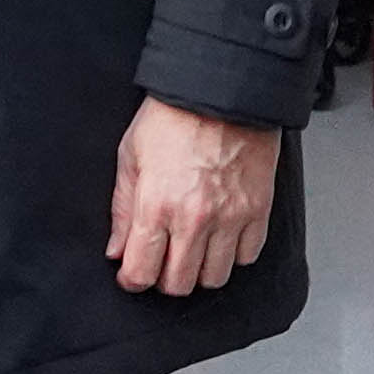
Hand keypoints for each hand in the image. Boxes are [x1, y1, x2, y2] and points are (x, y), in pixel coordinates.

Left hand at [107, 99, 281, 296]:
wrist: (222, 89)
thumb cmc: (173, 116)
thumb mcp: (131, 156)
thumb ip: (121, 209)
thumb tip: (117, 250)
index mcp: (156, 205)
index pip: (141, 272)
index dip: (132, 280)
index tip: (132, 275)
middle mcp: (193, 218)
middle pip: (178, 284)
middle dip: (163, 279)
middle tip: (161, 261)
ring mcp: (229, 217)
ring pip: (214, 278)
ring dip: (199, 271)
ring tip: (192, 250)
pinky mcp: (257, 210)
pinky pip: (247, 256)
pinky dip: (233, 254)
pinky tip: (221, 237)